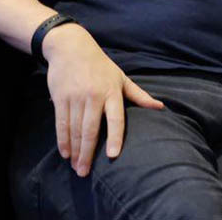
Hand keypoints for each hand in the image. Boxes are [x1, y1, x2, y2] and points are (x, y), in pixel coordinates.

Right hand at [42, 23, 164, 176]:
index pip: (116, 118)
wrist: (71, 47)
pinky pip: (61, 123)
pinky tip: (65, 152)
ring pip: (75, 129)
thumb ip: (139, 95)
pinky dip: (63, 140)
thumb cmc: (100, 65)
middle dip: (87, 153)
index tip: (113, 155)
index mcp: (112, 92)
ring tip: (76, 167)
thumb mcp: (121, 77)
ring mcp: (76, 97)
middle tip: (85, 173)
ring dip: (75, 151)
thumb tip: (160, 106)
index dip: (115, 137)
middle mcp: (94, 96)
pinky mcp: (60, 98)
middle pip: (91, 130)